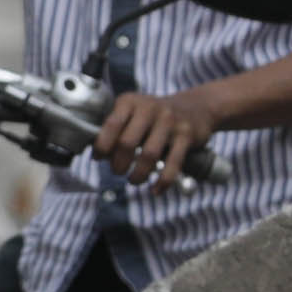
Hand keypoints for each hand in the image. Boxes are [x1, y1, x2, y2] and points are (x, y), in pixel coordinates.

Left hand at [96, 89, 221, 191]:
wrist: (194, 107)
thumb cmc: (153, 116)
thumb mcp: (133, 112)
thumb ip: (116, 128)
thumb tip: (97, 154)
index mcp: (131, 102)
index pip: (111, 125)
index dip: (102, 146)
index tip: (99, 158)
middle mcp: (149, 108)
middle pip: (127, 143)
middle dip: (118, 164)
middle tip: (118, 171)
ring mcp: (170, 121)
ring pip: (149, 155)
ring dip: (138, 174)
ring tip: (134, 180)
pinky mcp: (187, 135)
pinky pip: (173, 164)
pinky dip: (162, 181)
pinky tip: (156, 190)